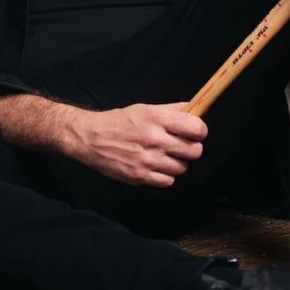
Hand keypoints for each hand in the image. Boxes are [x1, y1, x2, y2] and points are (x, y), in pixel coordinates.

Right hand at [0, 93, 206, 187]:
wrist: (90, 138)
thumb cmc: (118, 121)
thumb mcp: (144, 108)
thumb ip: (170, 110)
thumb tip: (193, 109)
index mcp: (156, 118)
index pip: (197, 128)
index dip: (200, 131)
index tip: (195, 132)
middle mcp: (154, 139)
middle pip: (194, 151)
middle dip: (191, 148)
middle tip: (181, 145)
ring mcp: (148, 160)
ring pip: (182, 167)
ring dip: (177, 162)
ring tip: (164, 155)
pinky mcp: (140, 176)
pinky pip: (168, 181)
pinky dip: (165, 175)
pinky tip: (156, 166)